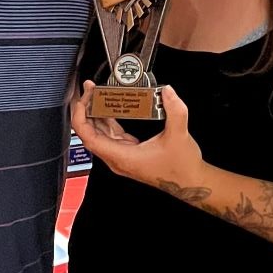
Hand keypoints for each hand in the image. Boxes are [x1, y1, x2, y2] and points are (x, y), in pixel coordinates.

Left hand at [71, 81, 206, 192]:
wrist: (190, 182)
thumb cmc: (182, 167)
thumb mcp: (179, 135)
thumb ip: (174, 110)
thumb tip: (167, 92)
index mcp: (121, 157)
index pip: (88, 136)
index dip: (81, 116)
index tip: (84, 98)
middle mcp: (117, 159)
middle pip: (90, 133)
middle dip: (86, 110)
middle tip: (89, 90)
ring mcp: (122, 156)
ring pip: (99, 134)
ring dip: (96, 114)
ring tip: (96, 94)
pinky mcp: (128, 153)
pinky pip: (111, 135)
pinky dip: (108, 120)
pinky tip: (111, 107)